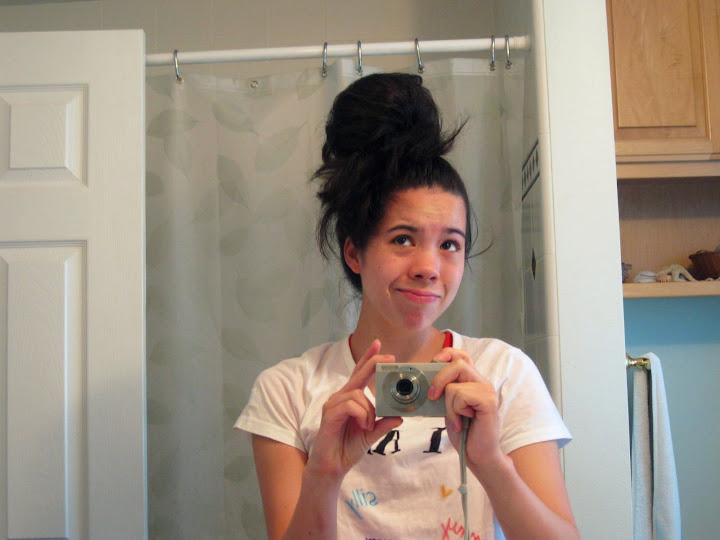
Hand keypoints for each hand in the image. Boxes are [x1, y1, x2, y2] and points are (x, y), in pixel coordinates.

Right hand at [306, 339, 402, 479]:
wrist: (332, 467)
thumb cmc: (348, 447)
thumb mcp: (371, 435)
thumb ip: (383, 424)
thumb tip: (400, 417)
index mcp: (351, 398)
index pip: (360, 373)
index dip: (368, 358)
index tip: (378, 343)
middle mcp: (341, 397)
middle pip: (358, 374)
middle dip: (373, 363)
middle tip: (389, 357)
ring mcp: (333, 404)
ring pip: (357, 393)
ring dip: (369, 410)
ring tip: (369, 425)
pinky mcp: (329, 414)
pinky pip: (350, 405)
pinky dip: (361, 414)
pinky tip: (363, 425)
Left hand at [429, 348, 504, 467]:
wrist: (477, 455)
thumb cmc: (463, 431)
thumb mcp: (448, 406)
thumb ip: (443, 391)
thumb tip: (425, 379)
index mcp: (473, 381)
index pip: (462, 355)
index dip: (447, 354)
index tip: (432, 363)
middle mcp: (482, 382)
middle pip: (457, 363)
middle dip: (439, 379)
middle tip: (432, 397)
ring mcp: (486, 391)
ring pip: (454, 385)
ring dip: (448, 405)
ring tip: (455, 419)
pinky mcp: (488, 401)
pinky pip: (461, 396)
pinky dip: (455, 411)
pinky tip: (462, 422)